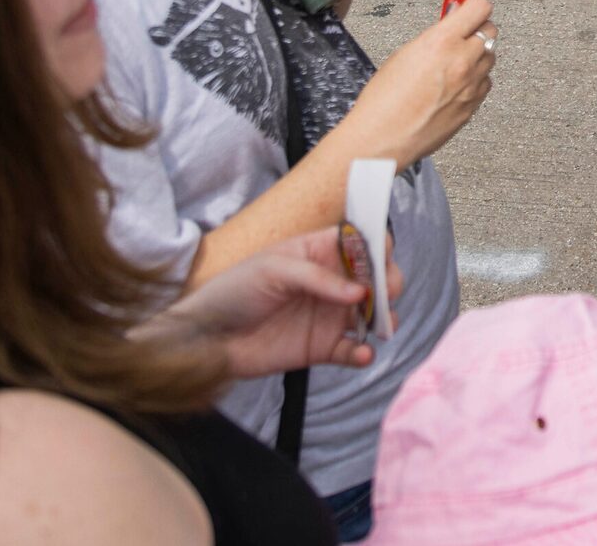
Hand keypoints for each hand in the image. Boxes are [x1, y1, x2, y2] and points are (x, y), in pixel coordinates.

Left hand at [152, 229, 404, 378]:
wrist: (207, 340)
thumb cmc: (234, 292)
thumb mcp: (272, 270)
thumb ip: (316, 277)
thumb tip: (359, 292)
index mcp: (319, 252)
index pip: (360, 242)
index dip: (377, 246)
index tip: (382, 257)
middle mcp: (332, 282)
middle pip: (376, 277)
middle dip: (389, 282)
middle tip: (386, 293)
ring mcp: (330, 316)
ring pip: (373, 313)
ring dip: (385, 318)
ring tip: (381, 325)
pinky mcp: (324, 348)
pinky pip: (354, 350)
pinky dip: (364, 353)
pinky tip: (362, 353)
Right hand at [343, 0, 495, 166]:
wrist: (383, 138)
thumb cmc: (384, 100)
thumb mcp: (405, 53)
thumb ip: (436, 36)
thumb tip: (453, 22)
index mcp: (441, 42)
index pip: (480, 7)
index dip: (474, 6)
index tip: (468, 9)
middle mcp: (462, 61)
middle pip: (490, 30)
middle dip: (477, 29)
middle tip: (461, 35)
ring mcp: (471, 85)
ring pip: (490, 57)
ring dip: (477, 55)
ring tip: (453, 64)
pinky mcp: (474, 105)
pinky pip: (485, 82)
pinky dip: (475, 80)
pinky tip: (454, 86)